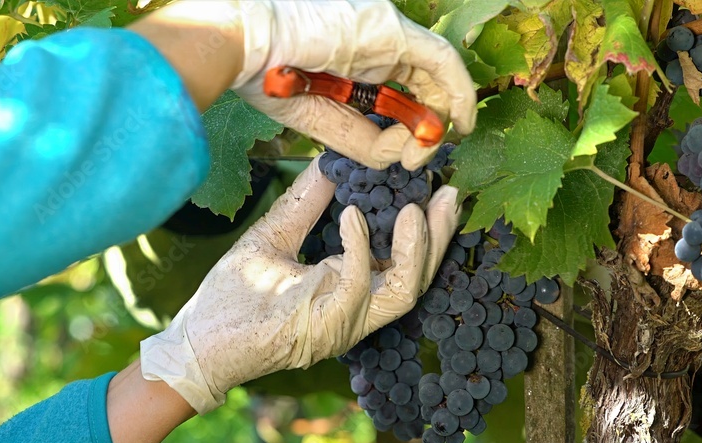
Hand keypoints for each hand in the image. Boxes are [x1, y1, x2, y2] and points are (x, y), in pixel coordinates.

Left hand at [139, 156, 459, 413]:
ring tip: (416, 209)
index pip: (402, 261)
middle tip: (449, 194)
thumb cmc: (233, 296)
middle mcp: (355, 309)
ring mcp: (342, 323)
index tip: (432, 184)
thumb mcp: (275, 235)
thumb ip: (306, 202)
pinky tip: (351, 215)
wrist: (198, 342)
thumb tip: (330, 160)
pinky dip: (360, 251)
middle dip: (439, 237)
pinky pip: (357, 289)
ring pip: (404, 292)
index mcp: (350, 288)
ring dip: (416, 250)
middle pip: (417, 278)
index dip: (425, 228)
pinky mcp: (322, 328)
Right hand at [229, 0, 476, 169]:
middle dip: (435, 120)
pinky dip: (457, 92)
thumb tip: (402, 152)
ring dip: (447, 112)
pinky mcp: (392, 31)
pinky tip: (458, 121)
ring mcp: (387, 32)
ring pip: (438, 73)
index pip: (404, 87)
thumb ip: (363, 140)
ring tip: (443, 140)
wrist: (243, 44)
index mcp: (358, 57)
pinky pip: (440, 62)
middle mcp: (379, 41)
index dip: (416, 121)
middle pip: (426, 81)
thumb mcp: (322, 122)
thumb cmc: (266, 78)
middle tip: (429, 150)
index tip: (414, 152)